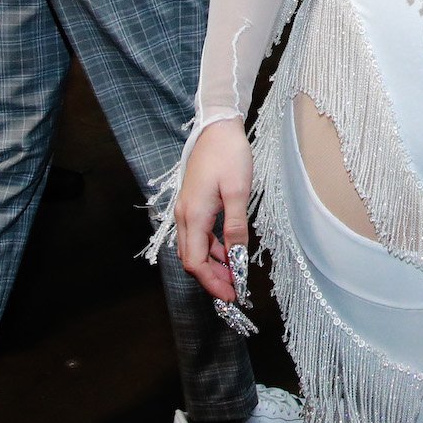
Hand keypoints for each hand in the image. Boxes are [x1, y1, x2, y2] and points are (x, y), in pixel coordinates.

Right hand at [175, 118, 252, 303]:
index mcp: (193, 215)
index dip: (212, 282)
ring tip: (234, 274)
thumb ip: (235, 226)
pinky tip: (228, 250)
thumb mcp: (238, 190)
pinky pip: (198, 235)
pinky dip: (212, 248)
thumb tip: (236, 256)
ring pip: (194, 248)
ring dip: (212, 264)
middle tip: (235, 290)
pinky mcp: (193, 204)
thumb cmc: (229, 154)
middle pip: (192, 259)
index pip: (195, 262)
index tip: (231, 295)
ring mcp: (187, 209)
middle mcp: (185, 215)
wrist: (217, 127)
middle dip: (212, 278)